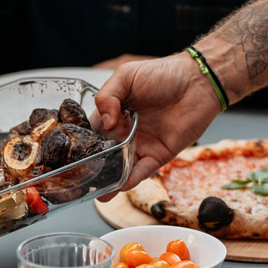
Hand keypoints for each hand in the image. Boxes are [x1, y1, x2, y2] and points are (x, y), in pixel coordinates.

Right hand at [94, 53, 221, 192]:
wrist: (197, 82)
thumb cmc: (163, 73)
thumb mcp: (127, 75)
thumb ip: (107, 96)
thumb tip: (106, 123)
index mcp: (113, 114)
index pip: (92, 133)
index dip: (81, 145)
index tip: (70, 158)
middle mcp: (124, 132)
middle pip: (105, 156)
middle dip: (94, 170)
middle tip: (81, 183)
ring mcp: (141, 145)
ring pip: (122, 168)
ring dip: (111, 181)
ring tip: (99, 194)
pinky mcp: (159, 155)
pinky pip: (143, 170)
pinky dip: (133, 179)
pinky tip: (123, 185)